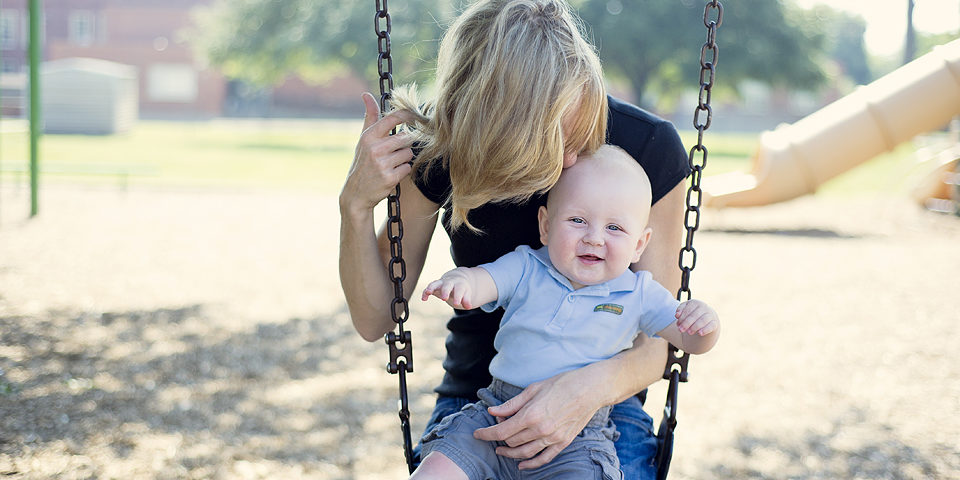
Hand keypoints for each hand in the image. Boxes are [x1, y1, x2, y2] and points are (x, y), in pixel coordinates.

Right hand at [340, 92, 414, 215]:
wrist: (356, 193)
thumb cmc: (362, 163)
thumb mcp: (363, 140)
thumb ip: (369, 117)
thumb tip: (366, 94)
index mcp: (369, 137)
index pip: (392, 118)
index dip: (407, 115)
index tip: (415, 116)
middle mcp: (375, 149)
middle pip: (406, 138)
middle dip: (404, 144)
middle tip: (394, 152)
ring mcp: (383, 164)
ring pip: (408, 153)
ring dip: (404, 158)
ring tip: (391, 164)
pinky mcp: (390, 178)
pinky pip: (408, 168)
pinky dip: (403, 171)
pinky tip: (392, 173)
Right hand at [421, 269, 475, 308]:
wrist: (457, 278)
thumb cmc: (462, 288)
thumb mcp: (466, 293)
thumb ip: (467, 300)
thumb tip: (469, 306)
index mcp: (459, 284)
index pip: (459, 289)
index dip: (458, 296)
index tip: (457, 303)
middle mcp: (449, 282)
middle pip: (447, 285)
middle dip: (445, 291)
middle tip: (444, 298)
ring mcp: (441, 283)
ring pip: (435, 283)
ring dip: (431, 287)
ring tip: (428, 292)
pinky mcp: (434, 286)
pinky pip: (428, 288)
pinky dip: (425, 292)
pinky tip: (424, 299)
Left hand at [472, 369, 601, 469]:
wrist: (590, 389)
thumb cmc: (562, 384)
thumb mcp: (533, 389)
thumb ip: (512, 404)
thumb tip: (493, 411)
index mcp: (531, 414)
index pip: (501, 431)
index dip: (486, 434)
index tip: (477, 434)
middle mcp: (540, 430)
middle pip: (511, 442)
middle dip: (499, 438)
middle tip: (497, 428)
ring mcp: (552, 438)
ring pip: (524, 453)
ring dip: (510, 453)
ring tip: (501, 450)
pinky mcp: (563, 443)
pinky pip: (543, 459)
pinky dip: (531, 464)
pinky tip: (522, 464)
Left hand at [675, 299, 718, 335]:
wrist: (706, 319)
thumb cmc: (692, 314)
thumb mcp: (685, 311)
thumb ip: (680, 311)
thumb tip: (677, 315)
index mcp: (695, 303)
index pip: (688, 310)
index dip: (682, 318)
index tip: (677, 325)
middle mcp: (704, 307)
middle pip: (694, 315)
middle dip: (686, 323)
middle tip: (680, 330)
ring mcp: (710, 315)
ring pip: (703, 320)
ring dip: (695, 327)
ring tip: (689, 333)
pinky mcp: (714, 323)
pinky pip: (711, 326)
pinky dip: (705, 329)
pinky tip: (700, 333)